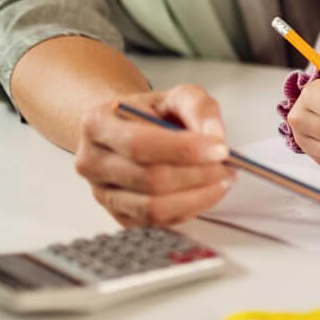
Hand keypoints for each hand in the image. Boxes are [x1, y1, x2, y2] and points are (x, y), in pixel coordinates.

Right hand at [73, 84, 234, 226]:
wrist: (129, 130)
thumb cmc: (150, 113)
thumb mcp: (177, 96)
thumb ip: (199, 108)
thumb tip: (215, 137)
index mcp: (98, 124)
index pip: (140, 144)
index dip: (184, 150)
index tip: (219, 149)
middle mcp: (92, 162)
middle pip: (149, 179)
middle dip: (197, 175)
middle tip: (227, 166)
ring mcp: (102, 193)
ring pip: (153, 208)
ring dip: (198, 197)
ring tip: (222, 181)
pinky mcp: (119, 216)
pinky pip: (158, 224)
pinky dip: (189, 211)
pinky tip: (205, 194)